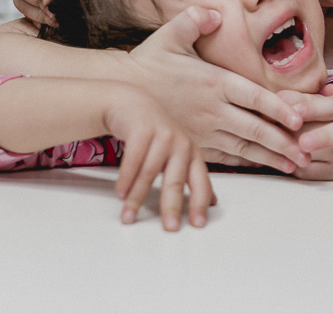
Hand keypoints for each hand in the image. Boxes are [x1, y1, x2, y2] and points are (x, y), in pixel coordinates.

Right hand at [103, 87, 213, 229]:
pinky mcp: (142, 130)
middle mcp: (181, 144)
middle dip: (172, 206)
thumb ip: (192, 176)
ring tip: (128, 216)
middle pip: (176, 181)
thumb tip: (212, 202)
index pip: (200, 182)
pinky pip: (132, 161)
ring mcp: (162, 135)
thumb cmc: (157, 135)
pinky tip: (120, 194)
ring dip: (136, 198)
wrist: (134, 105)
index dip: (200, 203)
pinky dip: (125, 180)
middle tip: (170, 228)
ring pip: (149, 174)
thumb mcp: (177, 154)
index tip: (197, 224)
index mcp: (193, 153)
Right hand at [127, 8, 309, 173]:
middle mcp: (213, 109)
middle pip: (255, 129)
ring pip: (244, 147)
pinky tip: (263, 166)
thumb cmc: (148, 63)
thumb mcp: (169, 35)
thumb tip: (215, 12)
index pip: (254, 97)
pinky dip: (247, 162)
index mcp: (214, 82)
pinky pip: (226, 157)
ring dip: (270, 156)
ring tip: (294, 164)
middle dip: (284, 142)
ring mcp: (204, 130)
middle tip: (307, 152)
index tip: (299, 119)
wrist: (120, 95)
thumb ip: (194, 20)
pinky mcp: (194, 144)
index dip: (279, 109)